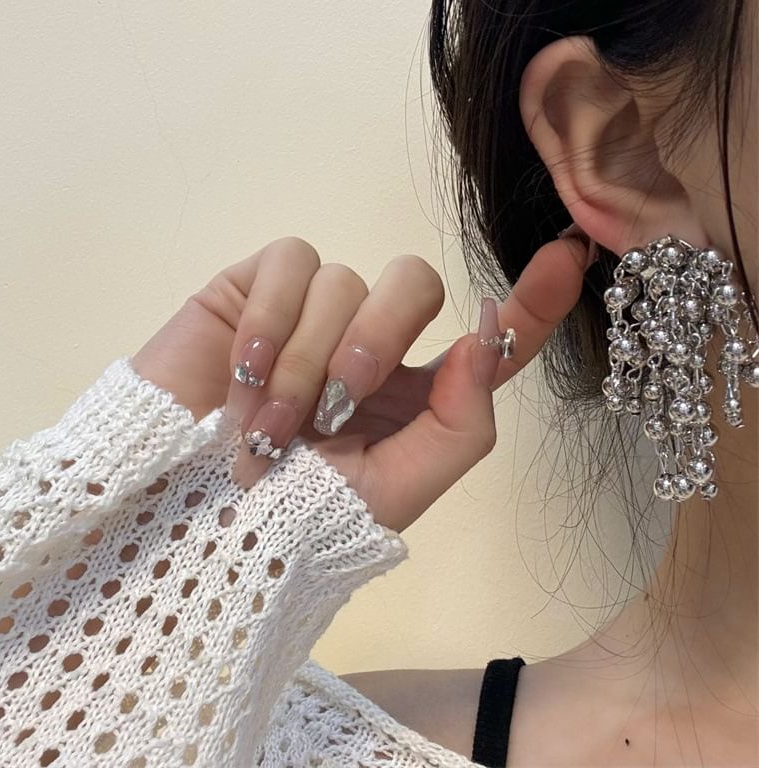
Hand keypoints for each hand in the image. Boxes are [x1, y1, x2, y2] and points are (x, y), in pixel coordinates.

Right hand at [131, 234, 589, 532]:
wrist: (200, 512)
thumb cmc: (299, 510)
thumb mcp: (397, 490)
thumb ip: (461, 425)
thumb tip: (485, 336)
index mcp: (422, 389)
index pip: (490, 333)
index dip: (534, 296)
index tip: (568, 255)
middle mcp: (376, 336)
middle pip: (417, 281)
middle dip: (378, 341)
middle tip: (334, 407)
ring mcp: (317, 305)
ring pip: (344, 280)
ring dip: (304, 363)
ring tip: (267, 428)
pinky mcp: (261, 285)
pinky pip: (287, 264)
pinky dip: (269, 323)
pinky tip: (242, 371)